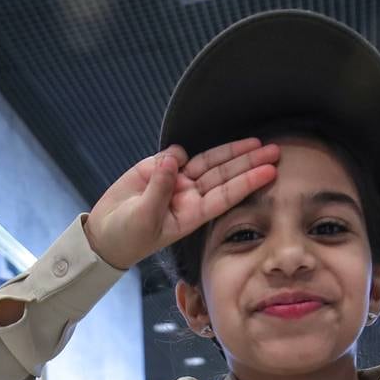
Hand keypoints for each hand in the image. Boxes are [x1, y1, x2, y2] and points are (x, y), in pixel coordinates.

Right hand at [84, 140, 279, 269]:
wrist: (104, 233)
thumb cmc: (126, 236)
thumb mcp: (143, 218)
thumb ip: (159, 188)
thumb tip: (173, 159)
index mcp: (191, 214)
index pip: (225, 195)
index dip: (247, 182)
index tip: (269, 172)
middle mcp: (189, 196)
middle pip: (224, 175)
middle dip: (249, 163)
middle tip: (275, 150)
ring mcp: (176, 182)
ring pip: (208, 163)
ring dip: (231, 152)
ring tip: (256, 142)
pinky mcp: (159, 169)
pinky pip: (175, 155)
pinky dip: (178, 154)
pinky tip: (172, 159)